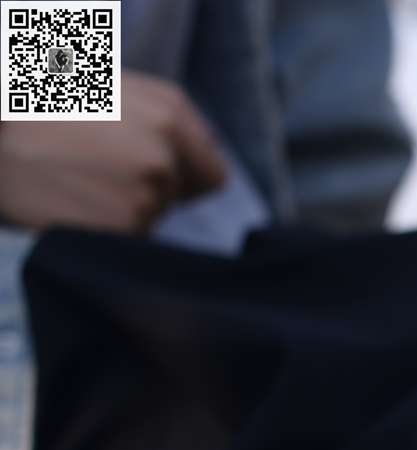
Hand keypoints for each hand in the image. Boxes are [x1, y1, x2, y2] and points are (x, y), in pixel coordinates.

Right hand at [0, 69, 228, 233]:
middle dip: (146, 189)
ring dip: (119, 207)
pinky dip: (101, 227)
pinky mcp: (122, 226)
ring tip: (75, 178)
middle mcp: (166, 153)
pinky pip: (125, 238)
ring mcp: (145, 192)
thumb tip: (211, 149)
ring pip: (150, 217)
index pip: (213, 175)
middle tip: (93, 166)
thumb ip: (169, 117)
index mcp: (170, 113)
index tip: (153, 172)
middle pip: (176, 198)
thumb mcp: (112, 86)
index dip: (186, 179)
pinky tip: (70, 201)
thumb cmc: (45, 106)